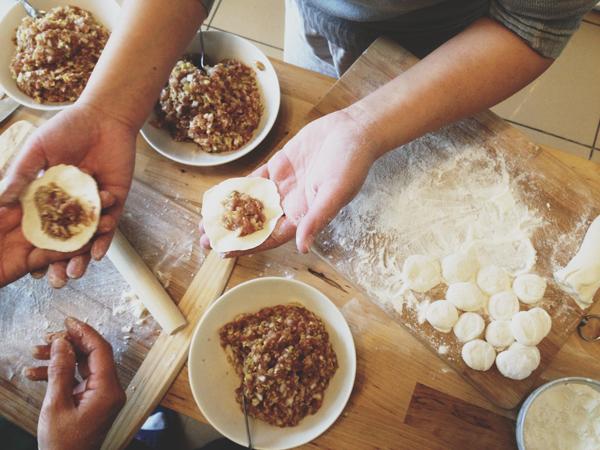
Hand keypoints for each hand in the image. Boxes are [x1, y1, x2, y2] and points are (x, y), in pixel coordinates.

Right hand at [0, 102, 136, 287]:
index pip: (38, 226)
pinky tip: (99, 253)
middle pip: (63, 237)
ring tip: (76, 273)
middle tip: (55, 281)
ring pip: (87, 236)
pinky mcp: (114, 201)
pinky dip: (105, 238)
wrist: (104, 116)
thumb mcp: (37, 151)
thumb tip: (1, 199)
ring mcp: (93, 204)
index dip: (31, 246)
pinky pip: (110, 224)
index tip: (25, 267)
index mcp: (48, 194)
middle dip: (59, 260)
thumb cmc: (67, 128)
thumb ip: (21, 174)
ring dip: (82, 256)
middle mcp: (70, 203)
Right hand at [26, 317, 125, 449]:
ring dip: (60, 358)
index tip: (68, 321)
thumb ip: (60, 372)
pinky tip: (37, 372)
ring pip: (83, 365)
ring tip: (36, 353)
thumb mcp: (56, 405)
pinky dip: (60, 374)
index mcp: (108, 390)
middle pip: (92, 355)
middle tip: (47, 337)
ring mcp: (102, 395)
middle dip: (68, 344)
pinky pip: (78, 379)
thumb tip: (62, 344)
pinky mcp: (93, 401)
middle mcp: (110, 390)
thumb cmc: (63, 445)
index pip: (101, 350)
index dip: (84, 332)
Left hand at [200, 109, 380, 254]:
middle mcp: (291, 204)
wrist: (354, 130)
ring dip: (229, 212)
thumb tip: (304, 248)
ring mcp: (283, 185)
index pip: (270, 237)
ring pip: (251, 203)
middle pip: (255, 224)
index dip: (247, 246)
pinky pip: (254, 180)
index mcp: (304, 216)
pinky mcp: (279, 166)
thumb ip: (317, 219)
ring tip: (205, 222)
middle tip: (204, 240)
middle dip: (231, 233)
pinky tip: (220, 194)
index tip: (224, 252)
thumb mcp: (335, 193)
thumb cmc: (351, 164)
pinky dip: (238, 187)